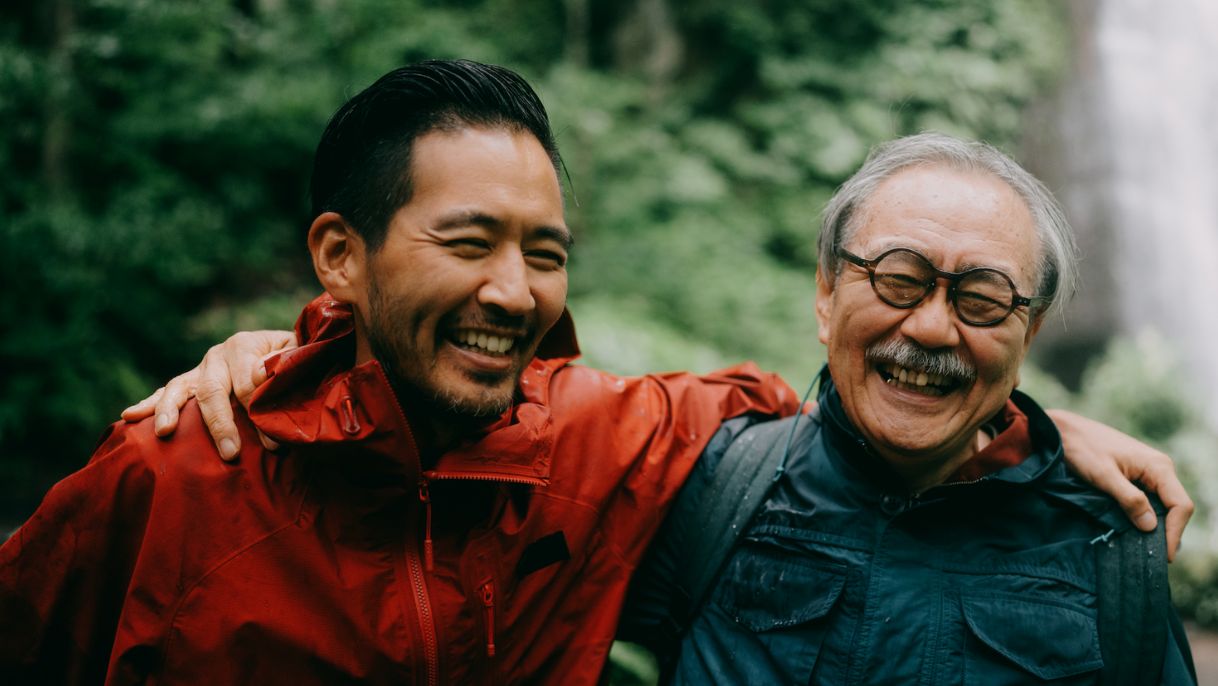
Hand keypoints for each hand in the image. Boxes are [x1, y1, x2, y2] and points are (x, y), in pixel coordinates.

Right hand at [122, 330, 297, 459]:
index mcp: (244, 344)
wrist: (285, 350)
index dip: (259, 412)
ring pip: (180, 389)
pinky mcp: (190, 381)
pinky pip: (167, 393)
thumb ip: (284, 365)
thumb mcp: (297, 357)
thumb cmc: (294, 360)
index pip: (246, 382)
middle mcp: (217, 355)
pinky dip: (149, 403)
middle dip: (220, 423)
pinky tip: (129, 415)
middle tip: (230, 452)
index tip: (273, 443)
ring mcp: (200, 368)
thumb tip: (260, 376)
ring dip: (170, 411)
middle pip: (212, 389)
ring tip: (165, 431)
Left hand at [1048, 408, 1193, 560]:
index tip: (1163, 555)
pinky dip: (1144, 516)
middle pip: (1175, 508)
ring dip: (1155, 526)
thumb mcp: (1104, 476)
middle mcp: (1159, 469)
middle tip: (1153, 557)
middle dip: (1167, 533)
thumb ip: (1129, 500)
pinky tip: (1133, 530)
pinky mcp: (1135, 476)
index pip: (1181, 505)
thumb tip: (1151, 527)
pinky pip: (1148, 500)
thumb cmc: (1082, 449)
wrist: (1064, 431)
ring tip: (1143, 548)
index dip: (1175, 533)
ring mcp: (1148, 472)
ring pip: (1162, 506)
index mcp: (1158, 467)